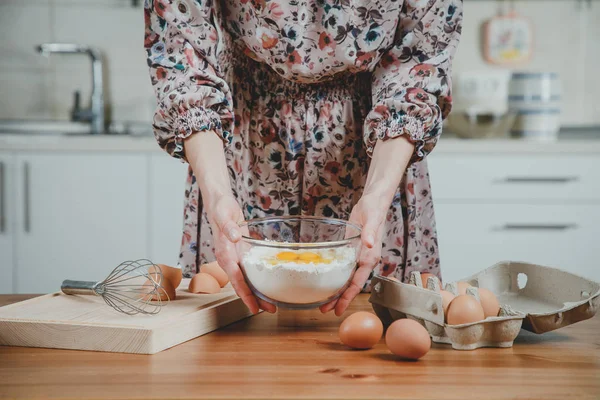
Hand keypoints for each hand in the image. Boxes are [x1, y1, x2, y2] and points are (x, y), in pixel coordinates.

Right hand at [206, 194, 276, 314]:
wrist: (219, 204)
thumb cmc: (220, 208)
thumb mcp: (224, 215)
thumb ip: (228, 226)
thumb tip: (234, 237)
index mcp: (224, 255)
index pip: (236, 279)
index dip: (245, 294)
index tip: (254, 306)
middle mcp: (229, 260)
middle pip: (242, 285)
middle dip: (255, 299)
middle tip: (271, 309)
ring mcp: (235, 258)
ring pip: (247, 280)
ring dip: (258, 292)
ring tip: (272, 303)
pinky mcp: (242, 253)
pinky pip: (250, 270)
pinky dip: (259, 279)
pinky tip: (269, 284)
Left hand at [319, 192, 386, 315]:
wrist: (373, 202)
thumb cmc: (374, 210)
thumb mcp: (372, 220)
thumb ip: (370, 232)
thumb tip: (368, 244)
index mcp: (370, 258)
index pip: (358, 283)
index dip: (348, 297)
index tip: (338, 309)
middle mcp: (364, 260)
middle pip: (350, 285)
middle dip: (338, 299)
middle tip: (324, 310)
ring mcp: (357, 256)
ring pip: (345, 278)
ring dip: (335, 290)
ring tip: (323, 302)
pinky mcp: (350, 250)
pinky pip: (342, 267)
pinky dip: (334, 276)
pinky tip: (325, 280)